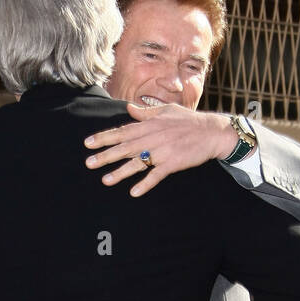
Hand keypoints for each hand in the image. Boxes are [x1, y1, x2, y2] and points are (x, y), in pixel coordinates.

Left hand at [84, 103, 236, 196]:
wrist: (212, 131)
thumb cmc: (188, 121)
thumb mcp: (166, 111)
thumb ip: (146, 112)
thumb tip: (129, 108)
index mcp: (149, 124)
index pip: (122, 131)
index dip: (104, 137)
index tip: (88, 143)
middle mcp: (152, 137)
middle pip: (125, 148)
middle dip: (105, 155)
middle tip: (89, 163)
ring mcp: (162, 151)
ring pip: (137, 162)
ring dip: (121, 172)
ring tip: (106, 180)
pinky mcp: (173, 163)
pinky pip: (156, 175)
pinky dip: (145, 184)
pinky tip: (134, 192)